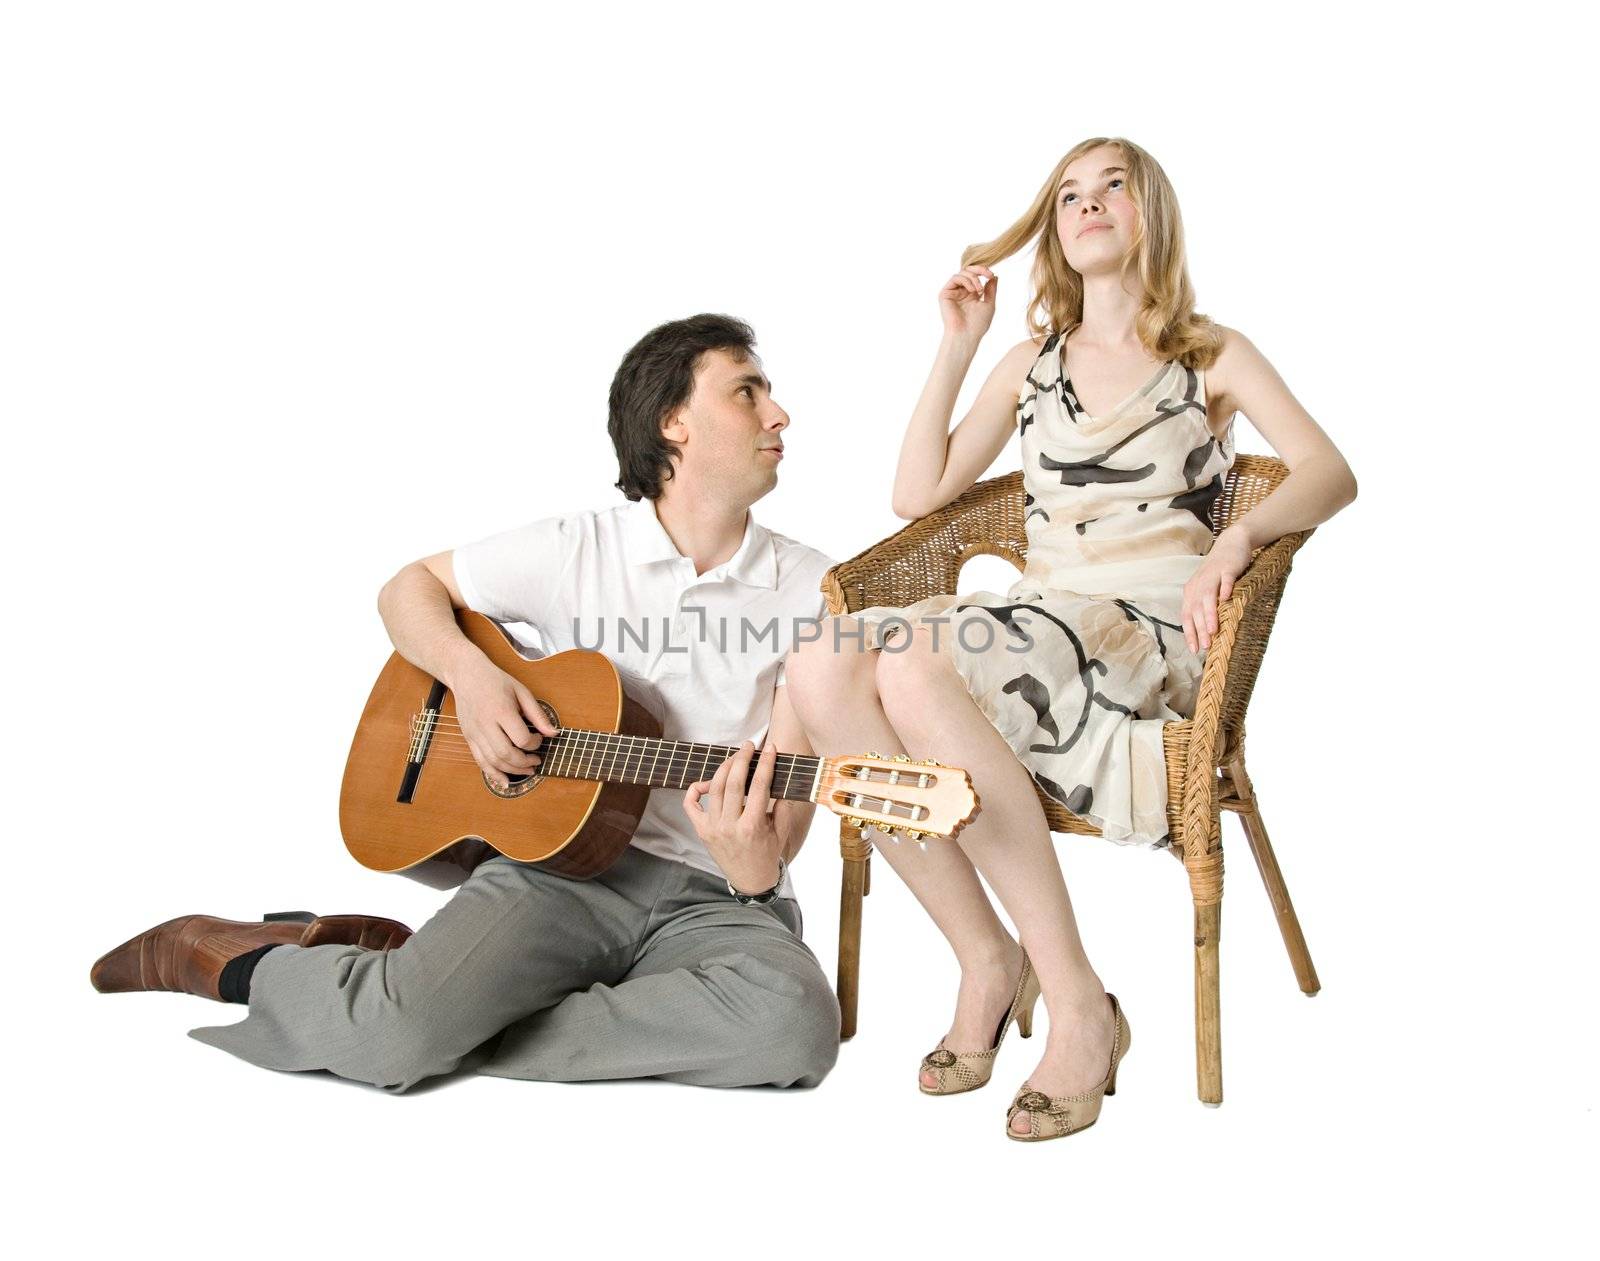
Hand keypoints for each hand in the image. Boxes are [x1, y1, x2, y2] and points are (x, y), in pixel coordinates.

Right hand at [449, 652, 557, 785]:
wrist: (466, 674)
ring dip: (512, 771)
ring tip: (527, 771)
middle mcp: (485, 724)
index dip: (535, 744)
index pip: (521, 738)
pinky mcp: (468, 737)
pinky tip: (505, 781)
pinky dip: (493, 774)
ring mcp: (474, 732)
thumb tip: (553, 733)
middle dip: (525, 763)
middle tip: (536, 761)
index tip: (539, 739)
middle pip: (506, 754)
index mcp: (501, 710)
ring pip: (492, 761)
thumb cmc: (496, 681)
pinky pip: (479, 761)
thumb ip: (537, 714)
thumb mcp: (521, 691)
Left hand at [682, 741, 784, 894]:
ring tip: (734, 758)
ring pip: (713, 789)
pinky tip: (707, 781)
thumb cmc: (767, 854)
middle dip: (741, 759)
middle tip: (748, 746)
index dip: (765, 764)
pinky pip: (691, 805)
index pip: (759, 786)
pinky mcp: (702, 830)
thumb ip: (783, 808)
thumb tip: (778, 781)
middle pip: (732, 783)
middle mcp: (730, 826)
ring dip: (723, 768)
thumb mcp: (782, 833)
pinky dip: (695, 789)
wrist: (750, 880)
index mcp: (753, 827)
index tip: (769, 748)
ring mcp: (713, 828)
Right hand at [939, 264, 997, 342]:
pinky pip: (955, 278)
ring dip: (974, 278)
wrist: (966, 334)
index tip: (992, 275)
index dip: (983, 271)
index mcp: (971, 294)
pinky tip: (972, 290)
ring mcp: (952, 292)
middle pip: (968, 270)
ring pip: (962, 273)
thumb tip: (994, 276)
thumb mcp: (989, 304)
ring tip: (979, 290)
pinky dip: (965, 280)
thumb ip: (991, 290)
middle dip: (979, 269)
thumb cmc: (978, 324)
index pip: (976, 276)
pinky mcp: (945, 294)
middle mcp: (961, 292)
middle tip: (988, 274)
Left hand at [1182, 525, 1253, 652]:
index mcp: (1191, 592)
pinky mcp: (1227, 568)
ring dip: (1210, 615)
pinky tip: (1226, 600)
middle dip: (1200, 629)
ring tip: (1213, 631)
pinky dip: (1224, 589)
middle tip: (1206, 646)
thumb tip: (1207, 634)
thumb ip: (1205, 607)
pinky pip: (1225, 580)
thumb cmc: (1219, 573)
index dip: (1189, 633)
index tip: (1194, 650)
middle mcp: (1198, 585)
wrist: (1231, 544)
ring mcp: (1212, 576)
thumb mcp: (1208, 590)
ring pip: (1208, 597)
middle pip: (1196, 610)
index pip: (1186, 616)